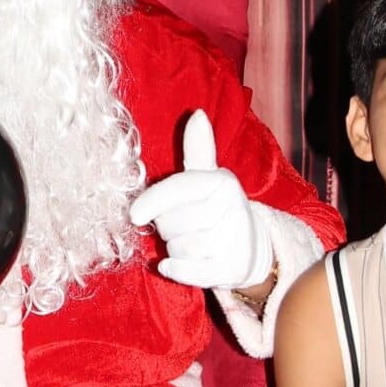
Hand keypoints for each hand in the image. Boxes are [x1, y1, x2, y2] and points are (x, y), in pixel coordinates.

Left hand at [130, 111, 272, 292]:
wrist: (251, 247)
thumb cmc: (216, 208)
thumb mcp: (207, 177)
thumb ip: (197, 149)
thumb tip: (196, 114)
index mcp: (221, 181)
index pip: (179, 188)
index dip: (153, 201)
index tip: (134, 215)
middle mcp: (232, 206)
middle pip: (173, 223)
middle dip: (168, 229)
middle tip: (182, 227)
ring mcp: (236, 238)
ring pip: (181, 248)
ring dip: (176, 250)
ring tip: (190, 243)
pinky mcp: (235, 267)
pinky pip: (193, 272)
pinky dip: (178, 271)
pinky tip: (173, 266)